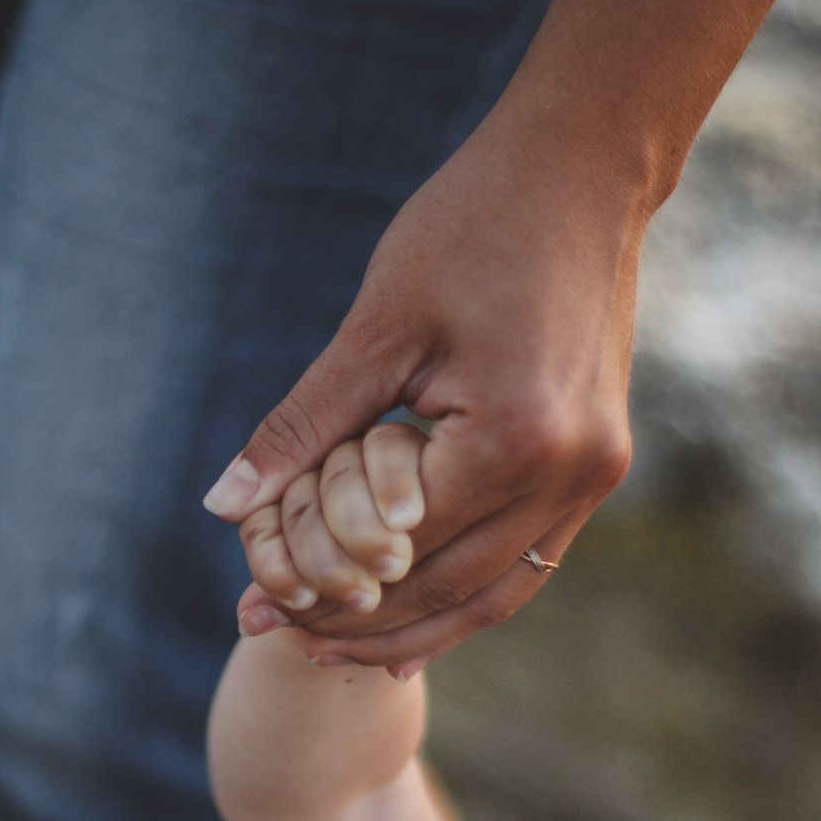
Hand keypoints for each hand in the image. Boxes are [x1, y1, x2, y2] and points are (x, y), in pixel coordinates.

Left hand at [204, 112, 638, 668]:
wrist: (581, 170)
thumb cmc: (470, 226)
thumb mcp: (376, 325)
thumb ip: (302, 426)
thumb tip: (220, 507)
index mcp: (512, 437)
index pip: (397, 547)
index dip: (320, 585)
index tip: (254, 609)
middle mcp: (567, 472)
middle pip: (449, 587)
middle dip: (361, 622)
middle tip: (279, 639)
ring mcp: (594, 474)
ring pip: (497, 592)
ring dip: (418, 627)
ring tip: (338, 651)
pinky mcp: (600, 464)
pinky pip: (529, 559)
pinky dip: (470, 594)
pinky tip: (417, 626)